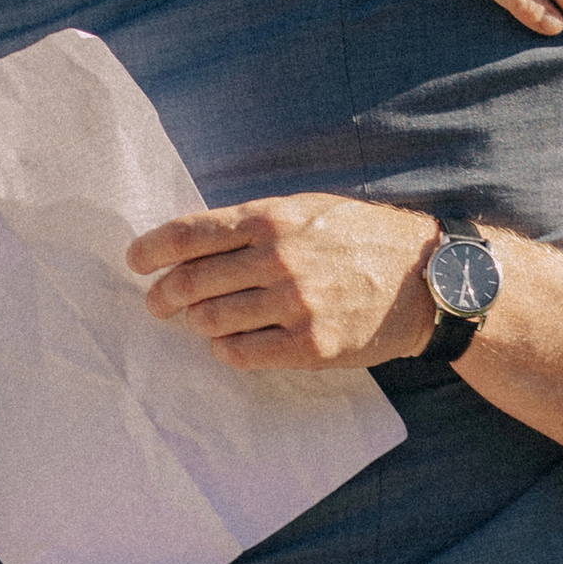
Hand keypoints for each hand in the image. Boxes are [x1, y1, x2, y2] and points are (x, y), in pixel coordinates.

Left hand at [129, 197, 439, 368]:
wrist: (427, 279)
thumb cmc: (361, 238)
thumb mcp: (307, 209)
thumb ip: (252, 224)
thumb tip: (189, 243)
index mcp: (272, 218)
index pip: (187, 235)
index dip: (150, 250)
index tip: (135, 261)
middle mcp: (279, 260)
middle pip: (189, 282)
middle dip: (162, 296)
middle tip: (158, 303)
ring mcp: (295, 305)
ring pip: (210, 321)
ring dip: (194, 323)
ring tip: (198, 321)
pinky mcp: (310, 345)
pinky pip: (241, 354)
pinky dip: (225, 348)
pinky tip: (230, 342)